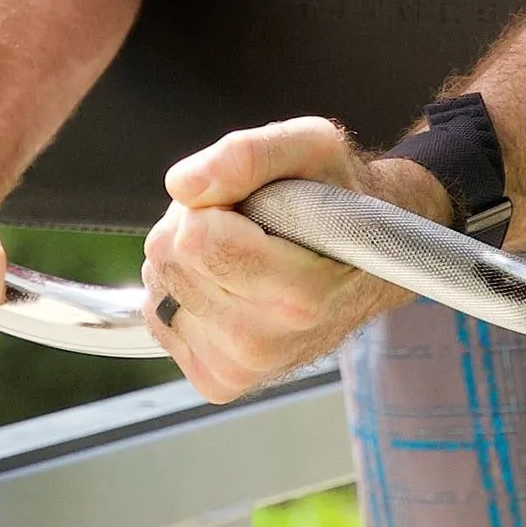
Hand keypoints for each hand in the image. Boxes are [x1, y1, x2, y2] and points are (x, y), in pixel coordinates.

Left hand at [144, 118, 447, 402]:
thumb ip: (249, 155)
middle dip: (194, 227)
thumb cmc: (340, 202)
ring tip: (243, 255)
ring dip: (189, 261)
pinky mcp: (217, 380)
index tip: (247, 204)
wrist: (368, 264)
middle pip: (169, 260)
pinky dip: (184, 293)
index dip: (211, 205)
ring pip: (158, 288)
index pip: (195, 241)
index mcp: (299, 296)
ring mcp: (239, 368)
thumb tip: (182, 186)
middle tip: (246, 226)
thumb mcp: (313, 147)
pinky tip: (229, 286)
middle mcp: (265, 344)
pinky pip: (158, 318)